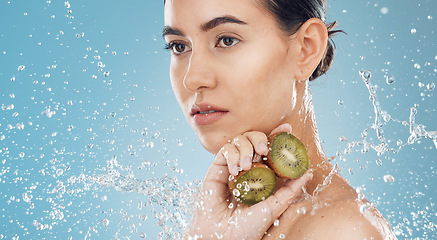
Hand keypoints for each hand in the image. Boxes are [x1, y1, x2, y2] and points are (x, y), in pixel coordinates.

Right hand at [184, 123, 312, 239]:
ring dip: (245, 147)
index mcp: (263, 176)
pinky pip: (225, 150)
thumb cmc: (247, 228)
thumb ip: (290, 191)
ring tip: (246, 166)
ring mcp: (232, 167)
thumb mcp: (274, 208)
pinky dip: (232, 155)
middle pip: (255, 139)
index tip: (287, 128)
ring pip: (240, 140)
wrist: (222, 237)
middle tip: (265, 149)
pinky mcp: (217, 168)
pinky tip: (235, 170)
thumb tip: (307, 172)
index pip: (271, 150)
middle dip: (262, 138)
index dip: (278, 136)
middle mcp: (248, 169)